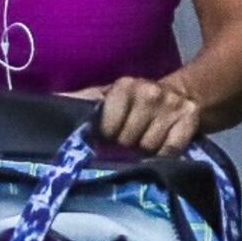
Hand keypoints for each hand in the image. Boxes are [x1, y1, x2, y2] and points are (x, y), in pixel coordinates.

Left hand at [86, 73, 204, 153]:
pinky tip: (163, 144)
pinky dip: (165, 154)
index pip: (108, 127)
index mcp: (124, 86)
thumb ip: (78, 101)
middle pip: (128, 140)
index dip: (109, 136)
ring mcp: (171, 105)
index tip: (112, 133)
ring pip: (149, 147)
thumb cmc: (134, 103)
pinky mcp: (190, 119)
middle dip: (127, 144)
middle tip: (132, 137)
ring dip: (146, 150)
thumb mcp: (106, 97)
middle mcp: (149, 92)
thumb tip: (51, 101)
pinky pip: (170, 150)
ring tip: (147, 139)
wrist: (181, 95)